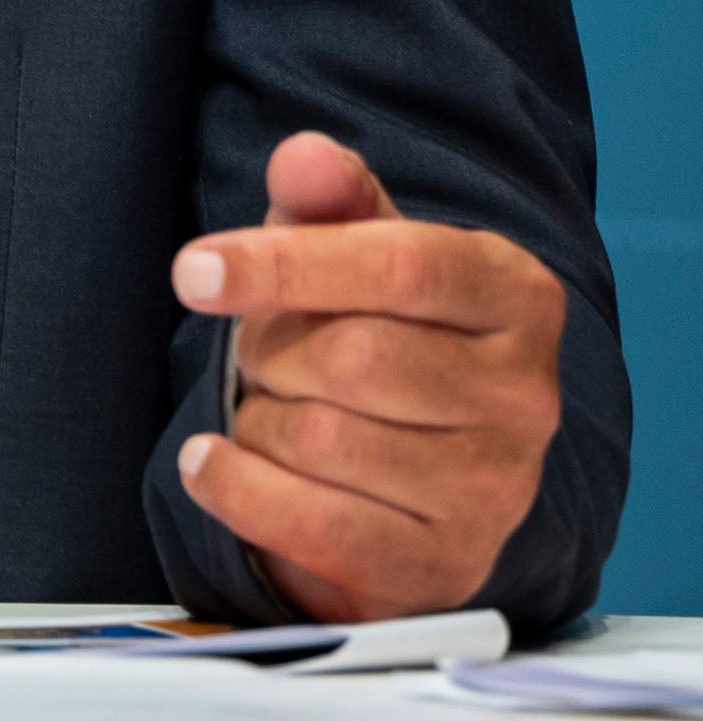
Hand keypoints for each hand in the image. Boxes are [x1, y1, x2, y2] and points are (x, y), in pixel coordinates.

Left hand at [170, 131, 563, 621]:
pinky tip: (211, 464)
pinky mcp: (447, 564)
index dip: (286, 265)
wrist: (400, 470)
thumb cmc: (367, 329)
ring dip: (261, 422)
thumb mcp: (346, 249)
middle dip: (271, 352)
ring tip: (274, 414)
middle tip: (263, 358)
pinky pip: (319, 525)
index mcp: (515, 295)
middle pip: (354, 360)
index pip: (403, 267)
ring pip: (327, 441)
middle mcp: (529, 395)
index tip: (190, 272)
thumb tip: (303, 157)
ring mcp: (499, 489)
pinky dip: (241, 491)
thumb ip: (326, 199)